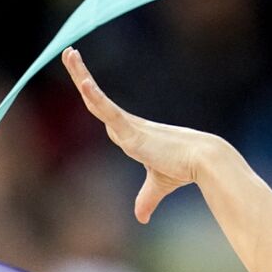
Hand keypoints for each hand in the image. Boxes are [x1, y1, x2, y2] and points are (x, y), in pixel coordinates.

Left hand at [62, 46, 220, 223]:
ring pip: (96, 99)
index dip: (92, 97)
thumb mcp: (158, 185)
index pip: (105, 113)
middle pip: (95, 100)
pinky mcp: (131, 130)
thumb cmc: (184, 168)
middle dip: (80, 76)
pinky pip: (107, 109)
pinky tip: (82, 82)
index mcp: (132, 134)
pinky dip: (94, 96)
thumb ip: (147, 199)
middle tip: (69, 53)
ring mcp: (128, 126)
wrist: (203, 161)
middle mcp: (127, 125)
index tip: (82, 81)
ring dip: (80, 75)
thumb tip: (141, 218)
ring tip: (68, 53)